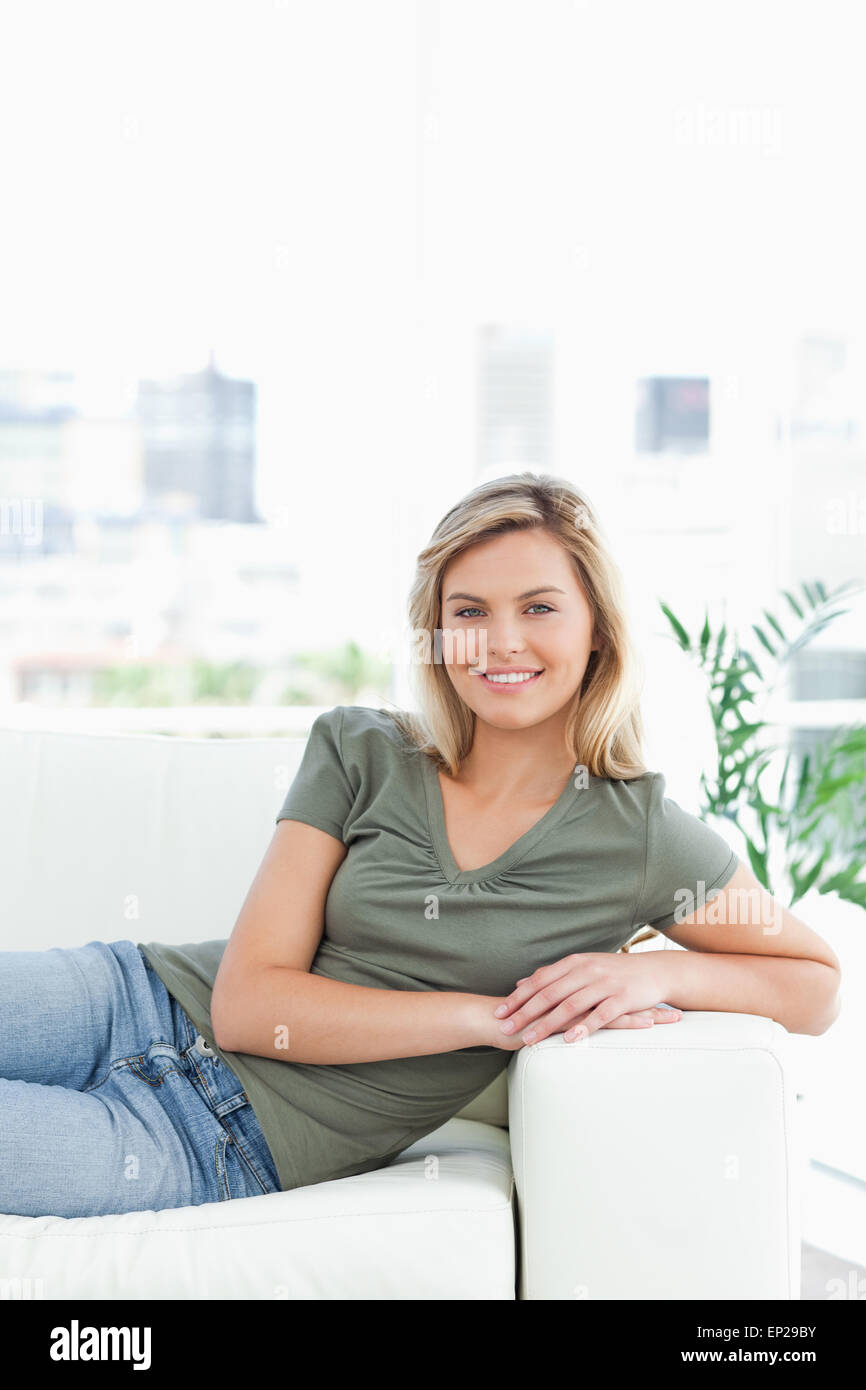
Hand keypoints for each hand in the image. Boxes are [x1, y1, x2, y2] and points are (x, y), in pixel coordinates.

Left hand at [488, 951, 680, 1045]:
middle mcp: (587, 970)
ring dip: (547, 1024)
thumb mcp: (582, 966)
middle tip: (505, 1028)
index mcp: (575, 962)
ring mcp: (605, 984)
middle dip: (525, 1012)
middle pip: (549, 993)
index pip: (540, 980)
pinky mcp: (622, 999)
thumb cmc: (614, 972)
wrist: (654, 971)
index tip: (499, 1011)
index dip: (518, 996)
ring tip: (529, 1039)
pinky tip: (569, 1040)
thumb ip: (553, 975)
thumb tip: (522, 982)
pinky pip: (599, 1015)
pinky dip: (583, 1028)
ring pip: (570, 1006)